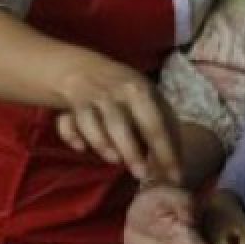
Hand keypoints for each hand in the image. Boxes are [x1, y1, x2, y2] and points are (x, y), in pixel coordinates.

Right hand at [54, 58, 181, 182]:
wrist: (78, 65)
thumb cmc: (121, 88)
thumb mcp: (146, 96)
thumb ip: (162, 123)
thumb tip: (178, 161)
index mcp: (139, 90)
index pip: (155, 124)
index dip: (166, 152)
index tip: (175, 177)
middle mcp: (113, 92)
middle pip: (120, 124)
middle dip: (131, 151)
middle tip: (142, 175)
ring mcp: (89, 98)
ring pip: (92, 124)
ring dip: (102, 144)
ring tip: (115, 161)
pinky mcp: (68, 105)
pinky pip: (67, 124)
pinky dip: (72, 136)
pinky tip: (81, 148)